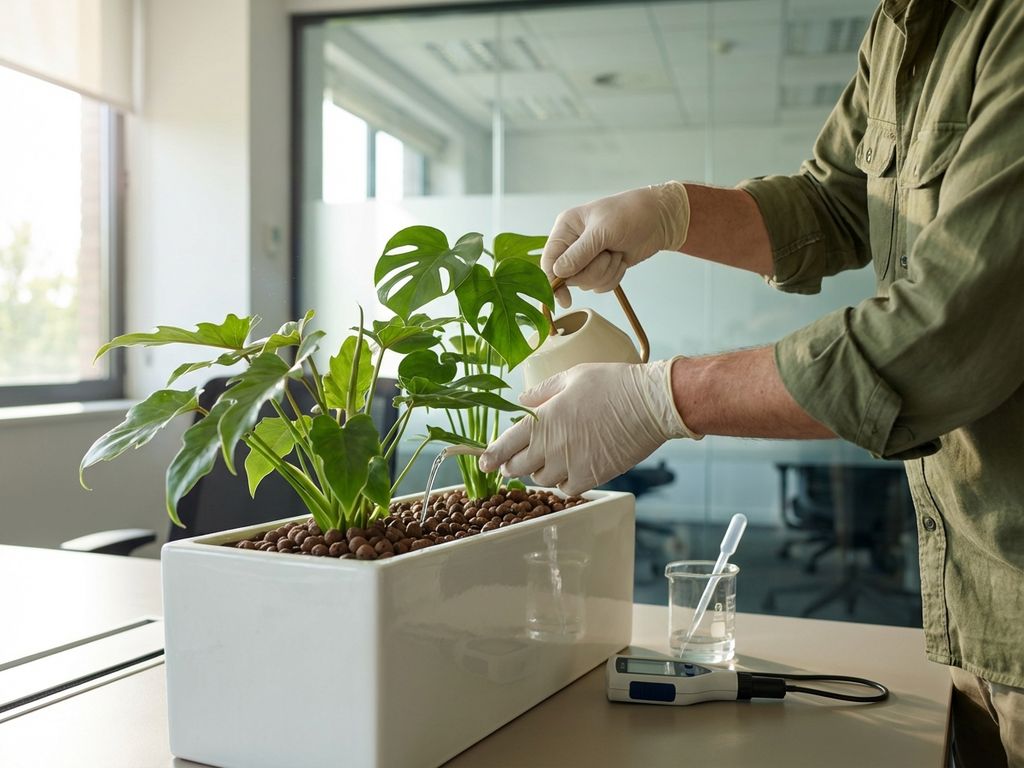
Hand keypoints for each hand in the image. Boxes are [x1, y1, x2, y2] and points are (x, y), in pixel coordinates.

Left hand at [478, 359, 701, 495]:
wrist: (650, 405)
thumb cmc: (612, 384)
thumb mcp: (572, 376)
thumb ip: (542, 391)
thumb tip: (521, 400)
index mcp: (544, 419)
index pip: (506, 444)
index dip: (490, 456)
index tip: (483, 463)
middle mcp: (553, 446)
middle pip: (518, 467)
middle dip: (511, 464)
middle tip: (513, 460)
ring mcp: (572, 464)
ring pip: (541, 479)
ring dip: (539, 470)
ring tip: (549, 457)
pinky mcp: (592, 477)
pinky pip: (566, 488)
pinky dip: (564, 481)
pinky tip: (571, 466)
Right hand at [542, 182, 690, 306]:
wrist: (659, 219)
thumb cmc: (630, 214)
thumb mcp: (603, 231)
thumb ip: (579, 253)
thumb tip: (558, 273)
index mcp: (566, 228)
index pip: (549, 260)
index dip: (553, 281)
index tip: (565, 299)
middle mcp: (573, 244)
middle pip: (568, 277)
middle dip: (592, 271)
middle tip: (607, 255)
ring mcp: (587, 257)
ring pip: (585, 283)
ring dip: (605, 272)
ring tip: (616, 253)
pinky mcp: (601, 267)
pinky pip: (599, 285)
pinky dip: (613, 277)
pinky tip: (621, 260)